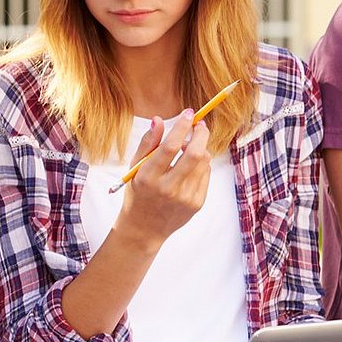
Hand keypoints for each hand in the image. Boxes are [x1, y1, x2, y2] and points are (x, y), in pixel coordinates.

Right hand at [117, 111, 211, 245]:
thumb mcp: (135, 168)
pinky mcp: (197, 203)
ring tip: (190, 147)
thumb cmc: (137, 193)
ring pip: (203, 163)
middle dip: (201, 134)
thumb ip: (147, 143)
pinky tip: (190, 166)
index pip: (169, 147)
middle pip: (194, 154)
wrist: (144, 228)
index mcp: (148, 177)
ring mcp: (185, 197)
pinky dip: (201, 165)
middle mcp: (168, 188)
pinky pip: (206, 175)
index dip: (181, 127)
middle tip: (200, 125)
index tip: (188, 113)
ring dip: (200, 149)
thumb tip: (159, 120)